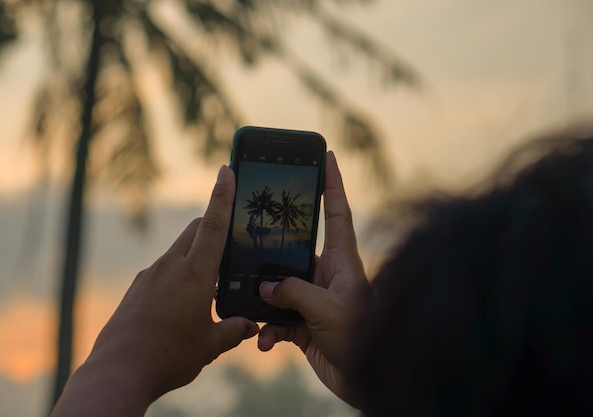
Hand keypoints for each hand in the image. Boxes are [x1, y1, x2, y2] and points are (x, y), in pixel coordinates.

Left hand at [51, 166, 258, 416]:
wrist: (118, 371)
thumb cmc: (169, 357)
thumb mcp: (210, 346)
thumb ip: (234, 331)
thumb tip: (252, 326)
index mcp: (195, 275)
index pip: (213, 225)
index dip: (222, 196)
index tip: (226, 171)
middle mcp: (170, 267)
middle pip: (195, 231)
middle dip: (212, 225)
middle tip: (230, 239)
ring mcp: (150, 276)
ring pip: (179, 252)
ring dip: (196, 256)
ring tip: (210, 284)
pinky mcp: (137, 288)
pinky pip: (163, 271)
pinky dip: (178, 275)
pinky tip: (181, 304)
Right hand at [257, 151, 373, 407]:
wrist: (367, 382)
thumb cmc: (362, 339)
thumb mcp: (327, 310)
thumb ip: (294, 292)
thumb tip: (265, 287)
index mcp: (341, 261)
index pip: (337, 212)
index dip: (333, 183)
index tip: (327, 156)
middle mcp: (327, 275)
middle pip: (294, 250)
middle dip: (272, 250)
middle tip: (251, 239)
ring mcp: (314, 298)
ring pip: (279, 289)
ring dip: (265, 303)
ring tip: (256, 314)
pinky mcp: (304, 323)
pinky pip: (277, 319)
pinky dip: (268, 330)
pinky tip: (264, 342)